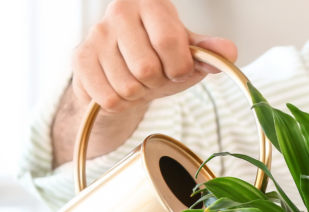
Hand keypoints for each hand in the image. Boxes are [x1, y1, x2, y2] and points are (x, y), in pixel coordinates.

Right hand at [71, 0, 236, 114]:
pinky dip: (120, 104)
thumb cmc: (158, 59)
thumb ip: (209, 53)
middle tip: (156, 77)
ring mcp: (96, 35)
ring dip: (138, 95)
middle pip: (146, 68)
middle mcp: (119, 11)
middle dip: (157, 83)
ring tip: (138, 83)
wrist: (121, 72)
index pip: (168, 40)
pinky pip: (108, 99)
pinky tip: (120, 89)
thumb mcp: (187, 54)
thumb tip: (228, 52)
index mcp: (150, 2)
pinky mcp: (80, 60)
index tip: (179, 69)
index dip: (179, 66)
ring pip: (127, 87)